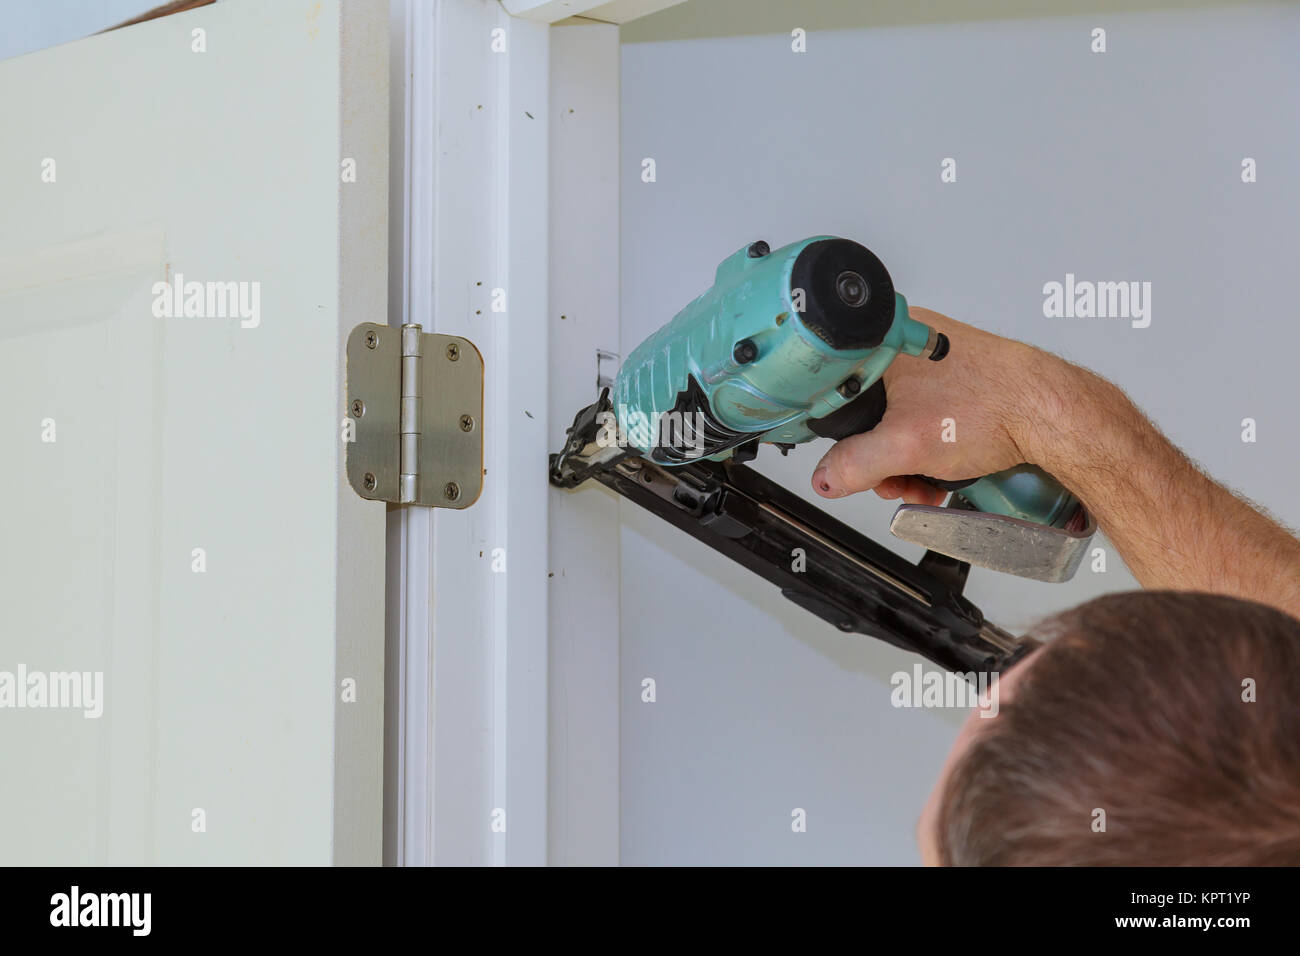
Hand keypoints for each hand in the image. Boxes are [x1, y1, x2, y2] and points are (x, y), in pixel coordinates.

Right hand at [811, 307, 1059, 503]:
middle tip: (896, 480)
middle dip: (883, 459)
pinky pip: (929, 419)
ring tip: (924, 483)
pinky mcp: (962, 380)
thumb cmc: (994, 406)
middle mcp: (912, 344)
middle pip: (872, 412)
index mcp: (887, 340)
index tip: (849, 459)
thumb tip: (827, 477)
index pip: (839, 390)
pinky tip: (941, 473)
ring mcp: (939, 361)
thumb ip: (854, 465)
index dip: (840, 432)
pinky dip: (930, 451)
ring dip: (908, 461)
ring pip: (902, 419)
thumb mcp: (904, 447)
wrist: (1051, 414)